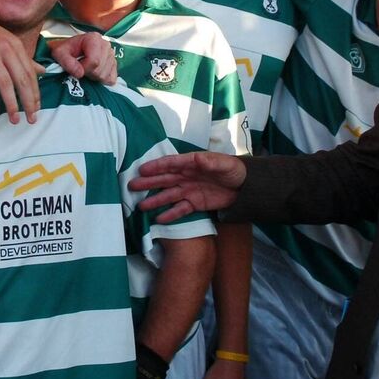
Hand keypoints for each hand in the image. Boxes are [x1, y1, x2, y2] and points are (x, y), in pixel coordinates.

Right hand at [0, 7, 42, 123]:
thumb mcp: (6, 42)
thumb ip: (24, 58)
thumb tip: (43, 71)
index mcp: (15, 45)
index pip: (30, 74)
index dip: (35, 93)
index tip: (37, 110)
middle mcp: (5, 48)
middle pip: (21, 79)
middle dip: (28, 102)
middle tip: (31, 119)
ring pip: (4, 82)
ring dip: (11, 104)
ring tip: (14, 119)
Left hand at [48, 33, 116, 83]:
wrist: (71, 49)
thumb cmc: (66, 50)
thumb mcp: (60, 53)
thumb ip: (67, 62)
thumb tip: (80, 73)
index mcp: (94, 38)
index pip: (94, 61)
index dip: (84, 69)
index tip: (76, 68)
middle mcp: (106, 44)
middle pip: (100, 69)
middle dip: (88, 73)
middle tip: (80, 69)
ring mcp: (112, 54)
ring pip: (105, 75)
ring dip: (94, 77)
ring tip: (86, 70)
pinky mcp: (114, 64)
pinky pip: (111, 79)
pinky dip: (102, 80)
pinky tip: (94, 74)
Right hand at [129, 151, 245, 221]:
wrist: (246, 187)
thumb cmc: (235, 170)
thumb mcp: (225, 164)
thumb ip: (210, 162)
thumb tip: (197, 159)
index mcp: (192, 164)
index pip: (171, 164)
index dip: (157, 166)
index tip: (142, 169)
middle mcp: (187, 177)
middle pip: (165, 179)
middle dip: (149, 183)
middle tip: (132, 186)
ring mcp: (189, 191)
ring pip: (168, 195)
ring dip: (155, 200)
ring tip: (141, 206)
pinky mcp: (195, 204)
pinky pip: (180, 209)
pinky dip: (170, 214)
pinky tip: (158, 219)